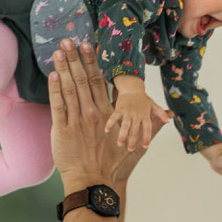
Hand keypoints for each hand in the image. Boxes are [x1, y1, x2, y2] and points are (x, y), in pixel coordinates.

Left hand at [48, 41, 167, 189]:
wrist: (94, 182)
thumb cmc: (114, 165)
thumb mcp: (137, 145)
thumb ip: (151, 126)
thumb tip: (168, 115)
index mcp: (107, 113)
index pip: (99, 81)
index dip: (92, 61)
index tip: (87, 44)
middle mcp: (92, 113)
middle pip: (83, 79)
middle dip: (76, 57)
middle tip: (68, 39)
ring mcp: (76, 120)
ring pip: (70, 88)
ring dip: (64, 68)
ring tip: (59, 50)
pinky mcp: (62, 130)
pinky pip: (57, 106)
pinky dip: (55, 89)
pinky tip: (52, 74)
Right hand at [105, 77, 170, 150]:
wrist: (132, 88)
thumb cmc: (143, 99)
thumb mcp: (154, 105)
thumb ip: (161, 113)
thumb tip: (169, 120)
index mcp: (145, 115)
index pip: (148, 128)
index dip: (147, 137)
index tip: (145, 146)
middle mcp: (137, 115)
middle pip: (135, 130)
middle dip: (133, 140)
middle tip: (130, 149)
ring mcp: (127, 112)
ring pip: (125, 125)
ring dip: (122, 135)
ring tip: (120, 144)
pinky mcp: (119, 109)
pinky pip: (114, 117)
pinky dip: (110, 123)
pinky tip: (107, 131)